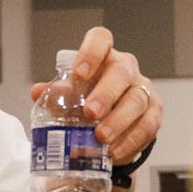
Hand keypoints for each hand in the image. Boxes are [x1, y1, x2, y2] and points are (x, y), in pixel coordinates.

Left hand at [29, 26, 160, 163]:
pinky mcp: (154, 113)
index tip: (79, 75)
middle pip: (122, 72)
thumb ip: (56, 94)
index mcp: (103, 57)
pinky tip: (114, 152)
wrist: (110, 124)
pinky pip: (147, 126)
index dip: (91, 53)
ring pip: (137, 100)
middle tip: (90, 113)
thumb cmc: (88, 102)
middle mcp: (126, 69)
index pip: (100, 40)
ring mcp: (143, 89)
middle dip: (106, 93)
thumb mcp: (70, 97)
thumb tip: (38, 92)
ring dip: (118, 121)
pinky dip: (130, 141)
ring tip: (101, 138)